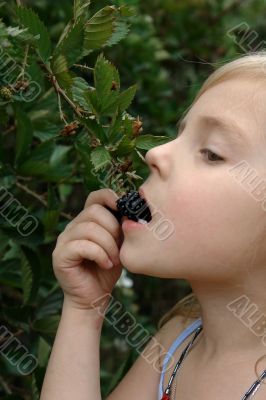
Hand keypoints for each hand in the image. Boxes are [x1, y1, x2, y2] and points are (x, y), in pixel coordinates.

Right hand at [52, 189, 123, 311]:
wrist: (94, 298)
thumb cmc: (108, 269)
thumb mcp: (119, 244)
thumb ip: (122, 227)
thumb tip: (133, 211)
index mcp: (86, 220)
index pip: (95, 197)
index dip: (110, 197)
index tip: (127, 208)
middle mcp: (72, 226)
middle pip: (94, 211)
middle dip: (113, 229)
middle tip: (120, 248)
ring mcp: (64, 240)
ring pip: (90, 228)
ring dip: (109, 245)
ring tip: (114, 260)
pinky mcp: (60, 255)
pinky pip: (83, 245)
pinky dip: (100, 254)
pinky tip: (106, 265)